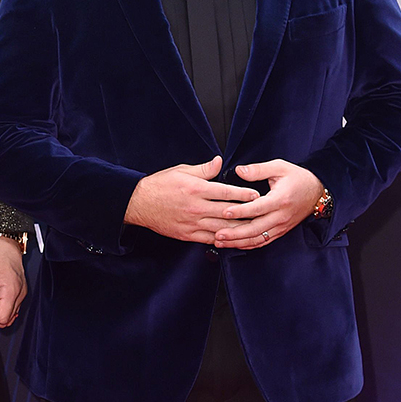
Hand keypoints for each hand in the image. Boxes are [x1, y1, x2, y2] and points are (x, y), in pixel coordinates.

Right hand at [124, 156, 258, 241]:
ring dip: (238, 228)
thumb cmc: (159, 185)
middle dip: (246, 213)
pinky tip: (232, 238)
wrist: (139, 204)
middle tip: (261, 213)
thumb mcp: (182, 170)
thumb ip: (203, 169)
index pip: (226, 192)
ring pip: (221, 227)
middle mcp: (196, 207)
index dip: (243, 194)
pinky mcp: (187, 234)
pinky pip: (209, 239)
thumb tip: (219, 162)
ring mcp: (192, 223)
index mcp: (196, 189)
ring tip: (252, 227)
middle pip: (227, 211)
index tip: (256, 195)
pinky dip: (222, 239)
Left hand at [213, 160, 323, 248]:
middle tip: (217, 233)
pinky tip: (235, 244)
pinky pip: (263, 241)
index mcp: (280, 199)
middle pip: (255, 228)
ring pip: (258, 239)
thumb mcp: (279, 167)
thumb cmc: (298, 178)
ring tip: (221, 241)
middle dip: (235, 233)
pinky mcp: (281, 231)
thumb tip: (239, 171)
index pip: (258, 208)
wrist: (318, 191)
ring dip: (238, 241)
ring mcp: (281, 226)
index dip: (240, 211)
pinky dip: (248, 245)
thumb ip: (258, 169)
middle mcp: (281, 216)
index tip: (225, 212)